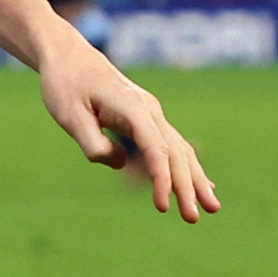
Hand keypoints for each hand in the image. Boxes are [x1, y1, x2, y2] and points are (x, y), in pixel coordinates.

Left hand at [35, 39, 219, 222]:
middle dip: (187, 187)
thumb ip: (93, 143)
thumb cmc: (65, 85)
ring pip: (180, 149)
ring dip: (195, 179)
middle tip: (194, 219)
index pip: (154, 149)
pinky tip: (204, 184)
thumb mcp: (69, 116)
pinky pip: (173, 145)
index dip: (162, 179)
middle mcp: (148, 109)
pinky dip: (189, 166)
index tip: (163, 206)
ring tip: (212, 208)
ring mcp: (151, 113)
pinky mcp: (146, 118)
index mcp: (131, 107)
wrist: (68, 56)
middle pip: (175, 152)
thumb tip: (120, 163)